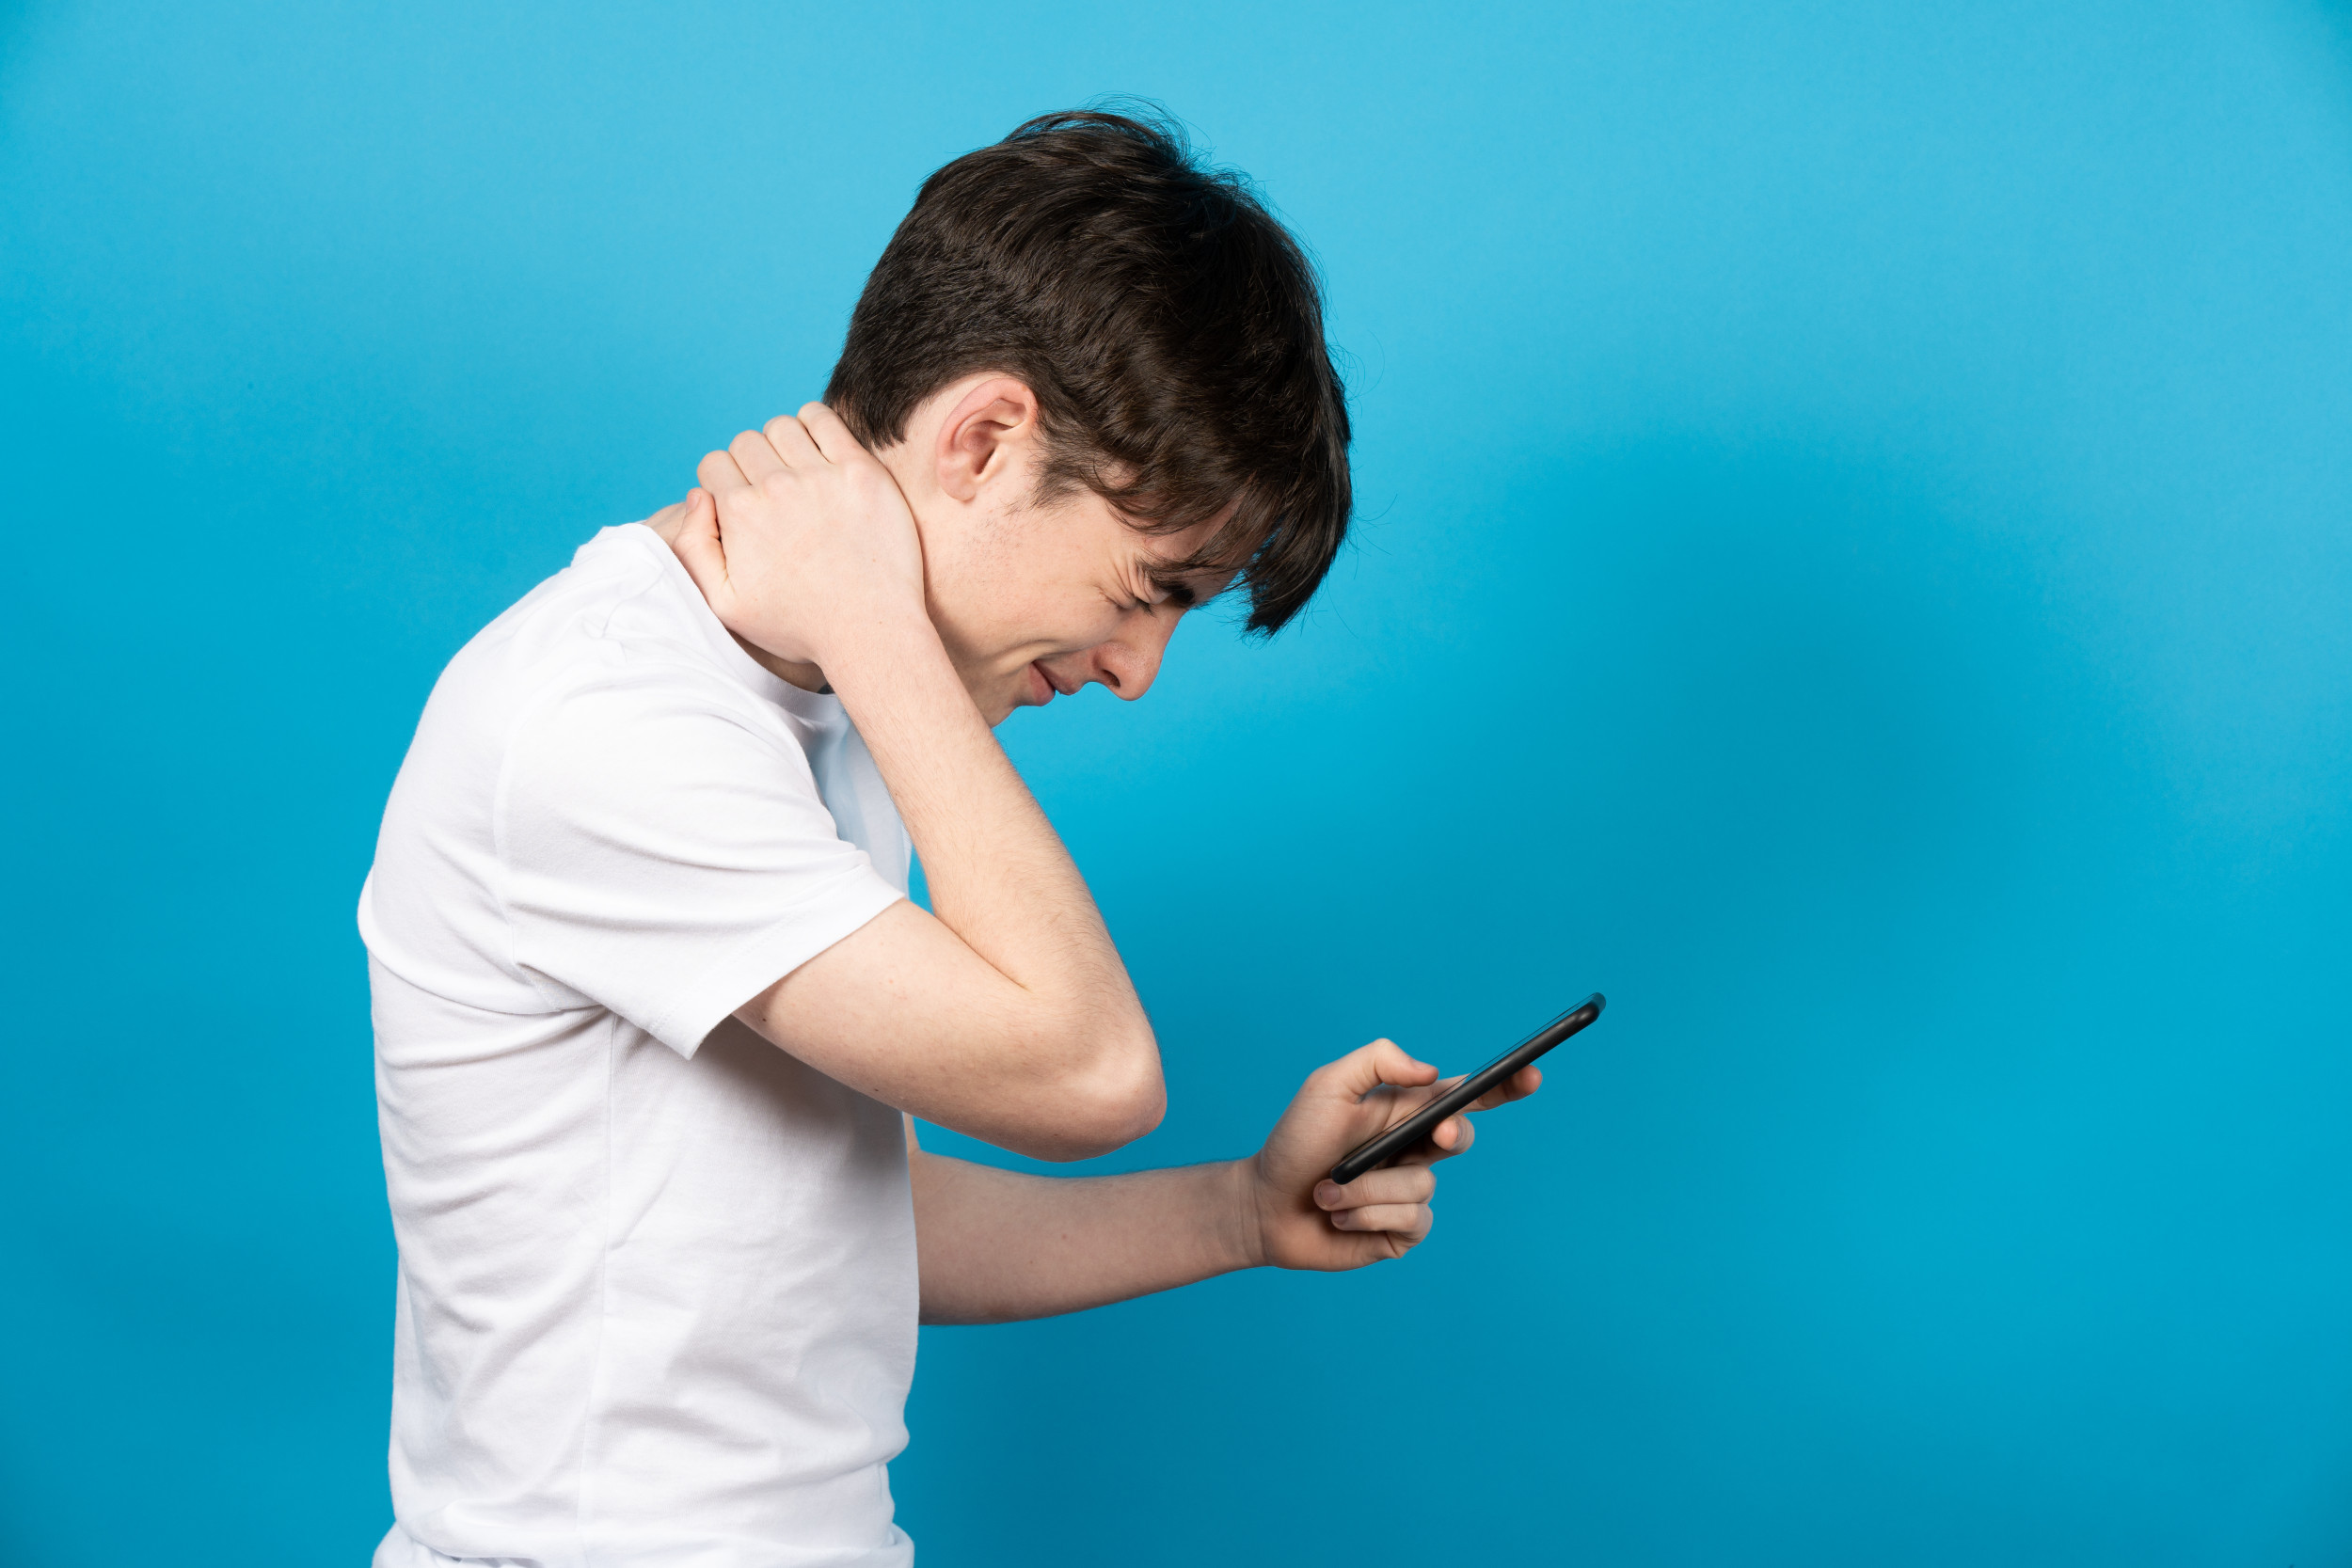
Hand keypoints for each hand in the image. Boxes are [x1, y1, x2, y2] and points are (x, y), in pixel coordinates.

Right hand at [669, 403, 929, 669]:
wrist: (869, 631)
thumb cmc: (798, 625)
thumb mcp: (726, 605)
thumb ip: (693, 548)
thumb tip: (697, 495)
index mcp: (740, 514)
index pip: (714, 463)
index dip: (723, 482)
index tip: (742, 502)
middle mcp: (777, 488)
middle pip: (745, 441)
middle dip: (750, 463)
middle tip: (771, 493)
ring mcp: (822, 477)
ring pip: (782, 426)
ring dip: (782, 443)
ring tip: (795, 472)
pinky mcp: (862, 472)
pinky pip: (824, 420)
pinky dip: (814, 425)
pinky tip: (820, 451)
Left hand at [1241, 1038, 1541, 1270]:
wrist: (1265, 1205)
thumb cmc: (1295, 1141)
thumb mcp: (1327, 1086)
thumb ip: (1377, 1061)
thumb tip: (1432, 1072)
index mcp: (1405, 1111)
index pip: (1466, 1096)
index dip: (1505, 1086)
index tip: (1531, 1074)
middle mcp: (1415, 1150)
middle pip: (1460, 1137)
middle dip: (1449, 1134)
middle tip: (1431, 1134)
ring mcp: (1411, 1192)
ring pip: (1422, 1184)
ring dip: (1367, 1187)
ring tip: (1328, 1190)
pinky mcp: (1403, 1231)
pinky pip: (1411, 1220)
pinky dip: (1368, 1216)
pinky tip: (1339, 1216)